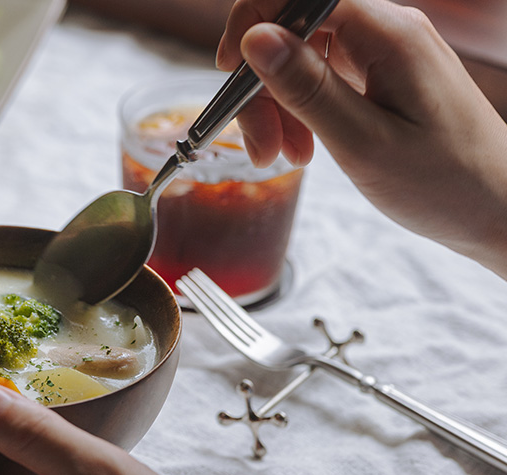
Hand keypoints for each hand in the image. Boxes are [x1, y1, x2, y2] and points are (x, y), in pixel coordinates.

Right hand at [216, 0, 506, 277]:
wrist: (497, 209)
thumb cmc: (444, 184)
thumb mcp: (363, 143)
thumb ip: (306, 87)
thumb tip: (256, 38)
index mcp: (388, 34)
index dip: (252, 27)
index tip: (231, 76)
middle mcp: (387, 30)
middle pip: (293, 31)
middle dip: (263, 85)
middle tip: (261, 146)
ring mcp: (385, 52)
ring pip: (302, 57)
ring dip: (279, 104)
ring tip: (285, 156)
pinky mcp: (383, 75)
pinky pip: (323, 76)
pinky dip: (302, 111)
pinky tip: (305, 147)